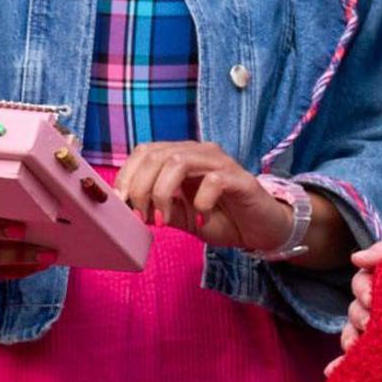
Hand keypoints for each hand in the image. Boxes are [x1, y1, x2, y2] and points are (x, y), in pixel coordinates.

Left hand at [108, 139, 296, 253]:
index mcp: (182, 157)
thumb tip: (128, 209)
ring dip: (162, 192)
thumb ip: (158, 209)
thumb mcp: (181, 217)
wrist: (261, 230)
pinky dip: (200, 203)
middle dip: (140, 187)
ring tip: (163, 219)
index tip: (120, 204)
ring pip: (179, 161)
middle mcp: (199, 153)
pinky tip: (201, 220)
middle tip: (141, 216)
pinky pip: (213, 181)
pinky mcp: (240, 179)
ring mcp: (220, 163)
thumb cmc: (221, 219)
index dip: (127, 175)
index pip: (145, 151)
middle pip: (157, 154)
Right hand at [333, 234, 381, 366]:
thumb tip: (356, 258)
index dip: (363, 290)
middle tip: (373, 324)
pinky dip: (343, 364)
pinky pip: (360, 359)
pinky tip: (333, 371)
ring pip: (354, 334)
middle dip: (360, 317)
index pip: (361, 284)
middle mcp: (380, 307)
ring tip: (356, 349)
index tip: (373, 298)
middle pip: (355, 311)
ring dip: (351, 340)